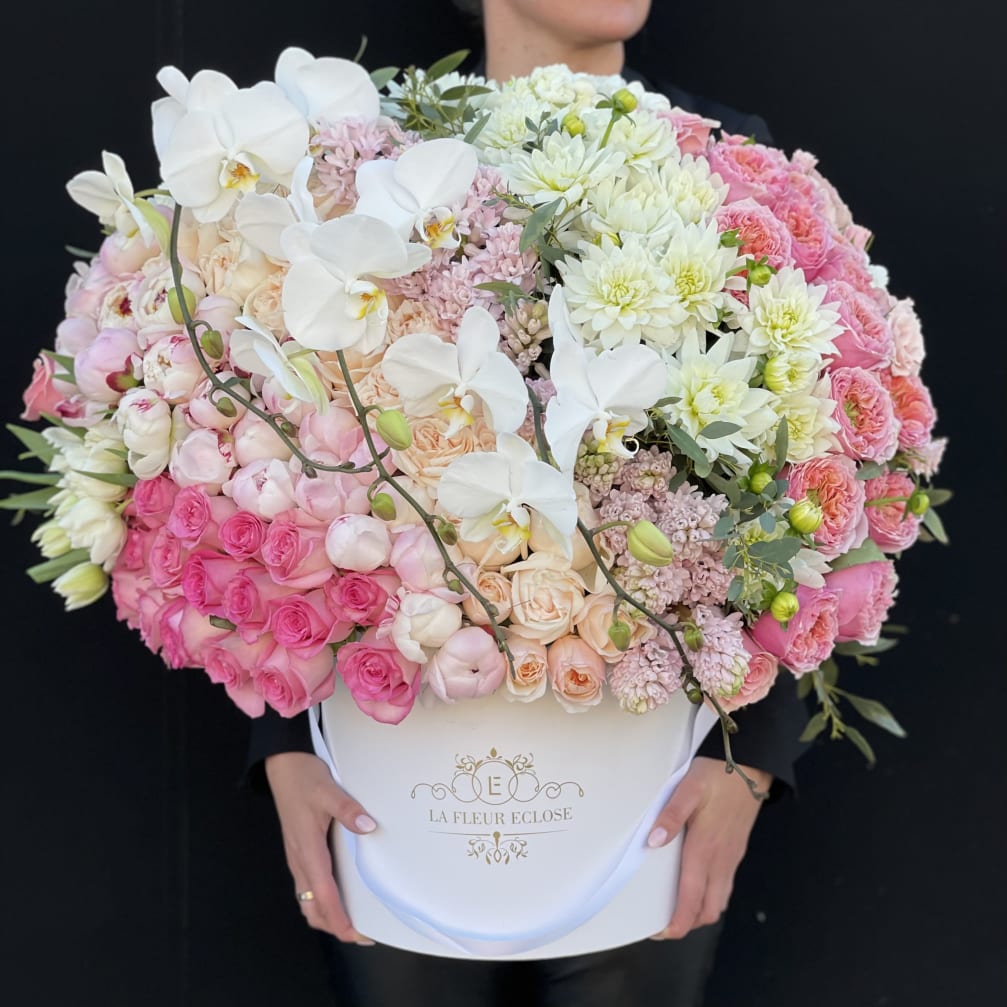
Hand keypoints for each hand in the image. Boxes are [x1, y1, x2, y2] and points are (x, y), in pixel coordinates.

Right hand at [264, 751, 376, 943]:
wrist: (282, 764)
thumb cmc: (304, 778)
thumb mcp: (328, 790)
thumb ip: (348, 810)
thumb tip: (368, 827)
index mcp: (308, 850)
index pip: (324, 896)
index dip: (340, 919)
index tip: (356, 935)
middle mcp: (300, 859)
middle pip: (313, 907)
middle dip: (334, 925)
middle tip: (362, 932)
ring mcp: (297, 857)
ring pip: (308, 899)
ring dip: (327, 915)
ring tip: (353, 919)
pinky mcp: (298, 850)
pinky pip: (308, 885)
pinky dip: (322, 900)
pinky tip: (339, 894)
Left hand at [647, 756, 771, 938]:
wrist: (751, 765)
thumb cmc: (718, 775)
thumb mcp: (689, 788)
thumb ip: (671, 815)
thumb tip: (653, 842)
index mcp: (706, 850)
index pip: (692, 900)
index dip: (677, 923)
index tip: (659, 932)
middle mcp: (721, 860)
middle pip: (709, 910)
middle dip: (688, 923)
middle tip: (664, 922)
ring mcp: (732, 857)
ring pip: (719, 900)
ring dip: (700, 911)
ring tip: (677, 907)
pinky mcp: (736, 849)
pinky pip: (725, 884)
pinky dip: (710, 895)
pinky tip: (697, 883)